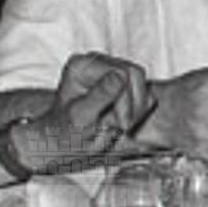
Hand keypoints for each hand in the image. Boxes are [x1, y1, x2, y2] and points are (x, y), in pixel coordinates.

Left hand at [17, 53, 154, 169]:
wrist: (63, 143)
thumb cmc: (65, 132)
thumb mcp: (81, 116)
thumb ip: (100, 95)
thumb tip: (119, 76)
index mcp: (81, 66)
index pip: (121, 72)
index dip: (125, 100)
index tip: (118, 122)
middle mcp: (95, 63)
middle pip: (134, 74)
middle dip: (131, 104)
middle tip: (118, 124)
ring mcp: (109, 71)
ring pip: (142, 82)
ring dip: (135, 108)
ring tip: (117, 123)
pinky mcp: (121, 83)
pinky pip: (144, 91)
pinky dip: (138, 109)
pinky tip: (121, 119)